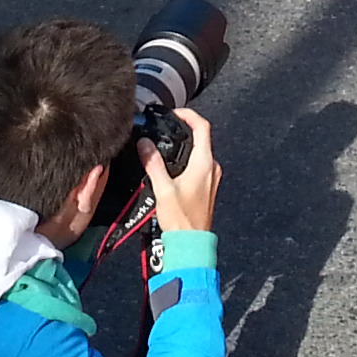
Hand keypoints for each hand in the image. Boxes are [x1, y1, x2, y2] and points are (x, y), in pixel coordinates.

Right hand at [142, 108, 220, 237]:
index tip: (174, 113)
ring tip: (164, 146)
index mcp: (204, 163)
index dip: (189, 115)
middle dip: (183, 130)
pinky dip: (186, 160)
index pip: (203, 127)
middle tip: (165, 127)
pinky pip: (198, 166)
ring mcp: (212, 178)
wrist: (191, 244)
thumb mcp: (163, 188)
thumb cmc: (181, 219)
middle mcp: (212, 168)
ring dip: (184, 146)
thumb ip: (153, 163)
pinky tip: (170, 167)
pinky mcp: (207, 187)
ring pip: (199, 153)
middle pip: (201, 138)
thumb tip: (144, 143)